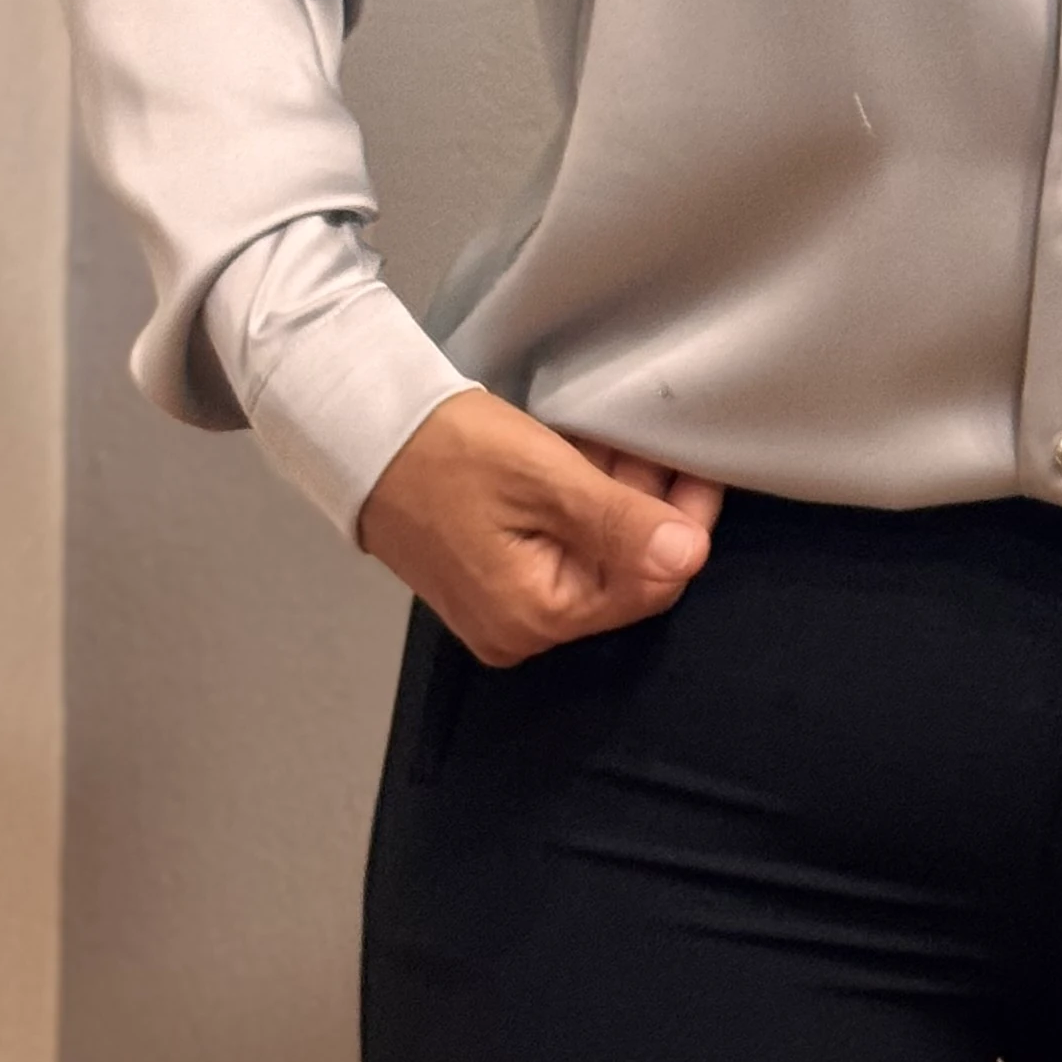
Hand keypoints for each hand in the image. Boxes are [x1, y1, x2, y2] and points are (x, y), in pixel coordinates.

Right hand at [356, 386, 725, 664]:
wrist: (361, 433)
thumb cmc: (445, 452)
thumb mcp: (544, 478)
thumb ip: (620, 524)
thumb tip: (689, 557)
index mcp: (534, 616)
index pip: (648, 587)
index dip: (683, 529)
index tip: (699, 472)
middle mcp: (519, 628)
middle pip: (623, 575)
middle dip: (651, 512)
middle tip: (660, 449)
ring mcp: (502, 607)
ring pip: (595, 557)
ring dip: (619, 503)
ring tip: (620, 446)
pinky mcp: (492, 578)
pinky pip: (561, 550)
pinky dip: (582, 508)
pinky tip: (588, 462)